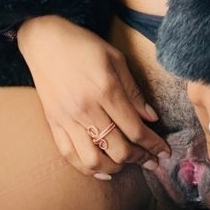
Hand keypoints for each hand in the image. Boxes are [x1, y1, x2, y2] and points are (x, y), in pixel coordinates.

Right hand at [17, 15, 170, 178]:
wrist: (44, 40)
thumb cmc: (84, 45)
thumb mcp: (116, 58)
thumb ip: (134, 91)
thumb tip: (151, 118)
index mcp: (106, 90)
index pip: (135, 129)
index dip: (153, 145)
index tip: (164, 152)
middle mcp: (86, 109)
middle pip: (118, 149)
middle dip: (140, 159)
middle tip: (151, 160)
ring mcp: (67, 119)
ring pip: (93, 159)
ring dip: (115, 168)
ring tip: (127, 163)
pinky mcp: (53, 123)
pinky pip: (69, 155)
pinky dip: (87, 168)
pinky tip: (102, 169)